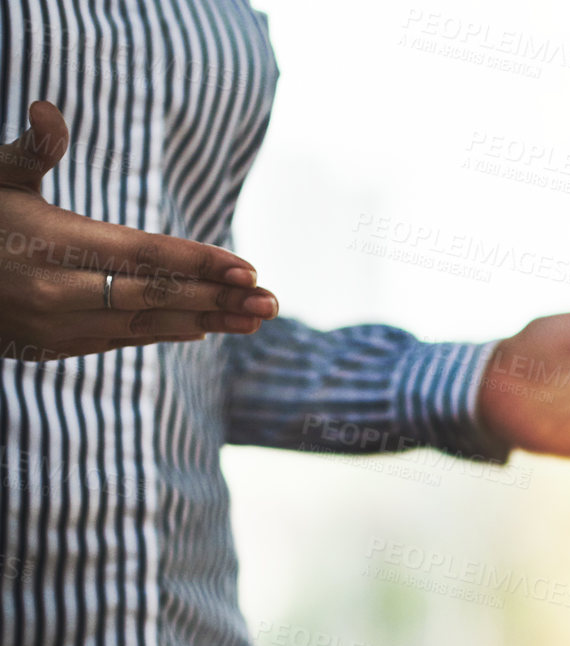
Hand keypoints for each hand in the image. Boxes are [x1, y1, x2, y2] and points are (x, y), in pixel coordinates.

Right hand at [0, 101, 276, 360]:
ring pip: (145, 324)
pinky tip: (203, 327)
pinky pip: (121, 338)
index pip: (143, 254)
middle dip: (218, 299)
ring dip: (205, 321)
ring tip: (253, 319)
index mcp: (51, 242)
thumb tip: (43, 109)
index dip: (199, 262)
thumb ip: (32, 150)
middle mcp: (57, 291)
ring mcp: (56, 325)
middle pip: (156, 295)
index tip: (248, 269)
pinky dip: (164, 332)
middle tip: (272, 302)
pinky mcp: (54, 346)